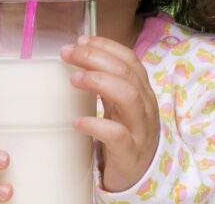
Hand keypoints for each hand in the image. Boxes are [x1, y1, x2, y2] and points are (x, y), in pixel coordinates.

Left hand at [60, 36, 159, 191]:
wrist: (139, 175)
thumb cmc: (125, 133)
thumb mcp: (118, 105)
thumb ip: (105, 83)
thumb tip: (77, 56)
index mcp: (142, 90)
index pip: (130, 59)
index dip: (106, 46)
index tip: (81, 41)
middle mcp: (146, 106)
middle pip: (126, 73)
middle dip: (95, 58)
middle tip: (68, 54)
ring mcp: (141, 129)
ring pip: (129, 97)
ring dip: (99, 82)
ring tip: (74, 79)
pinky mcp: (131, 152)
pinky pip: (117, 135)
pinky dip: (96, 124)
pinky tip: (77, 121)